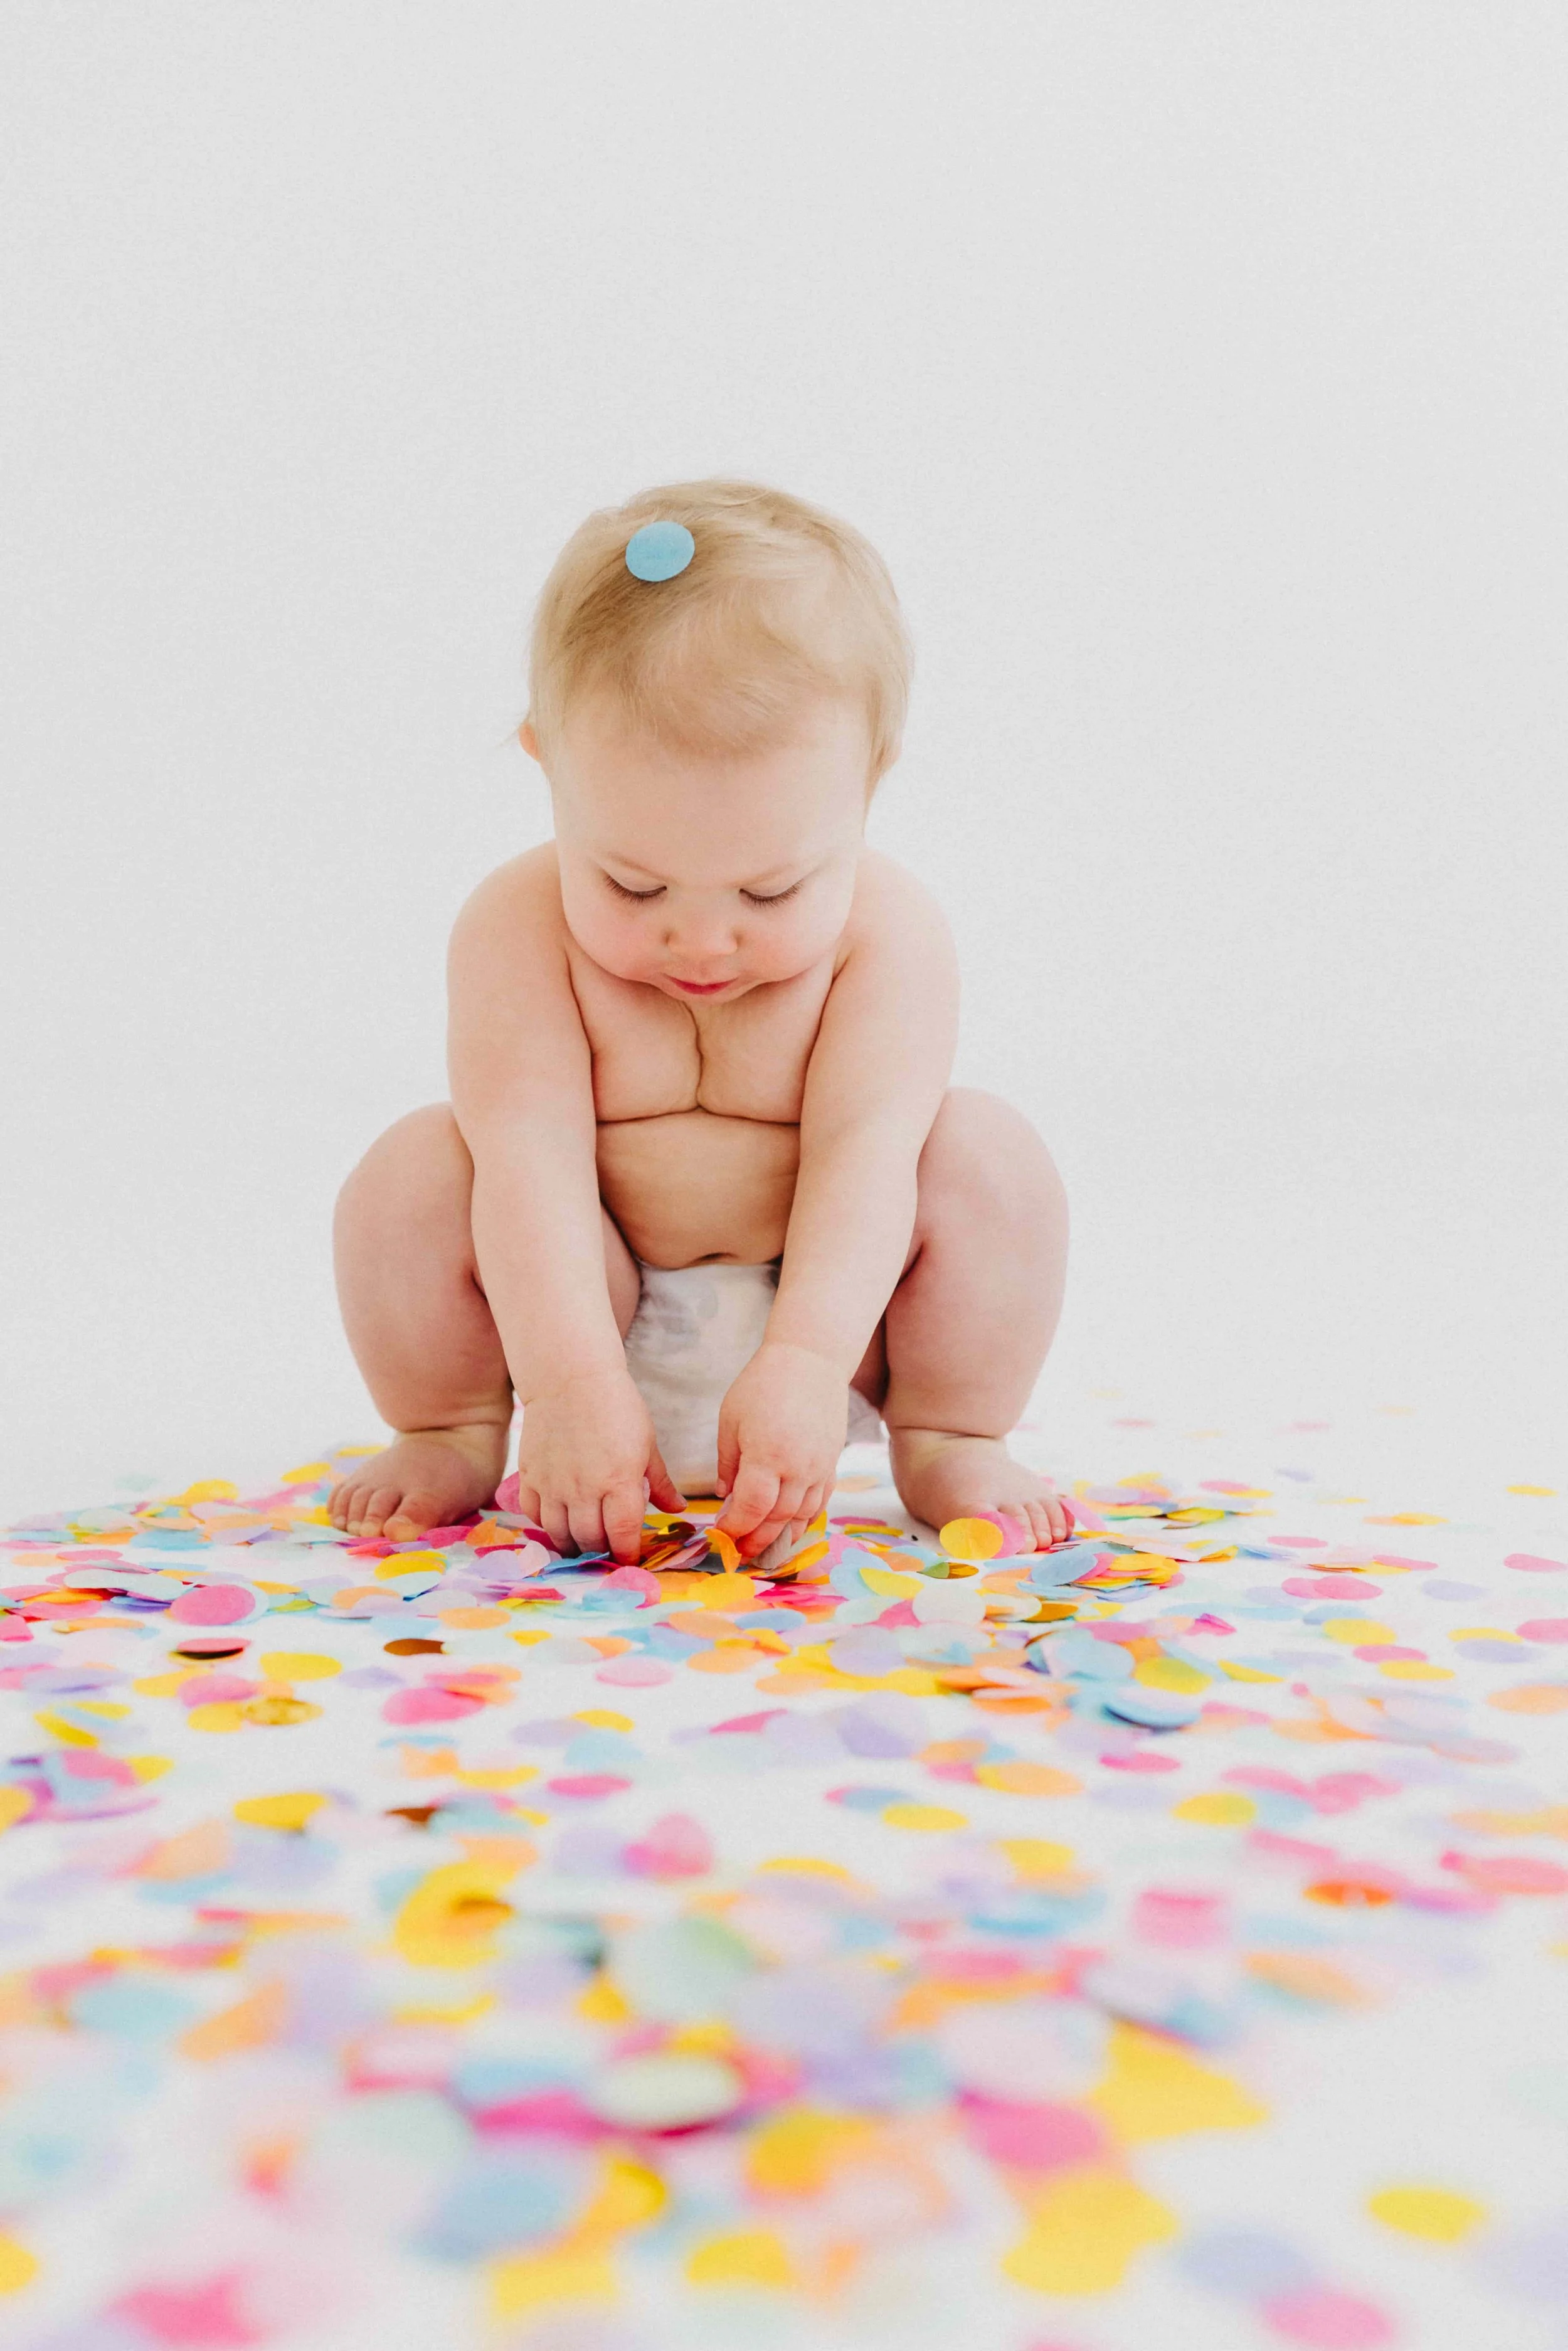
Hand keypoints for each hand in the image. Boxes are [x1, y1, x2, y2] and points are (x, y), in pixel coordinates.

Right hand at [512, 1367, 684, 1562]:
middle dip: (603, 1552)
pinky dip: (547, 1524)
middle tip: (609, 1550)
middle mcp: (584, 1489)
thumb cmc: (618, 1407)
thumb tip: (678, 1509)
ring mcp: (553, 1484)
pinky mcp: (531, 1475)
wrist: (571, 1378)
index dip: (628, 1554)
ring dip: (574, 1545)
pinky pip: (535, 1514)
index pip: (622, 1535)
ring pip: (560, 1534)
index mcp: (619, 1481)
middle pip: (590, 1540)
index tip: (632, 1558)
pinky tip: (559, 1521)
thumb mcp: (647, 1444)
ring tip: (584, 1543)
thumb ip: (660, 1482)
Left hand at [715, 1342, 845, 1559]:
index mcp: (767, 1456)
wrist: (810, 1361)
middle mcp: (798, 1468)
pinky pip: (820, 1502)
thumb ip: (729, 1464)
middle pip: (778, 1519)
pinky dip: (804, 1519)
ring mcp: (819, 1468)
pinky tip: (790, 1526)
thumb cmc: (762, 1385)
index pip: (752, 1508)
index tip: (722, 1532)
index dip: (735, 1527)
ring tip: (763, 1546)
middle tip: (739, 1551)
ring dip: (781, 1535)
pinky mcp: (832, 1464)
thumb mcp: (731, 1421)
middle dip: (756, 1539)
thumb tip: (727, 1497)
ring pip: (802, 1516)